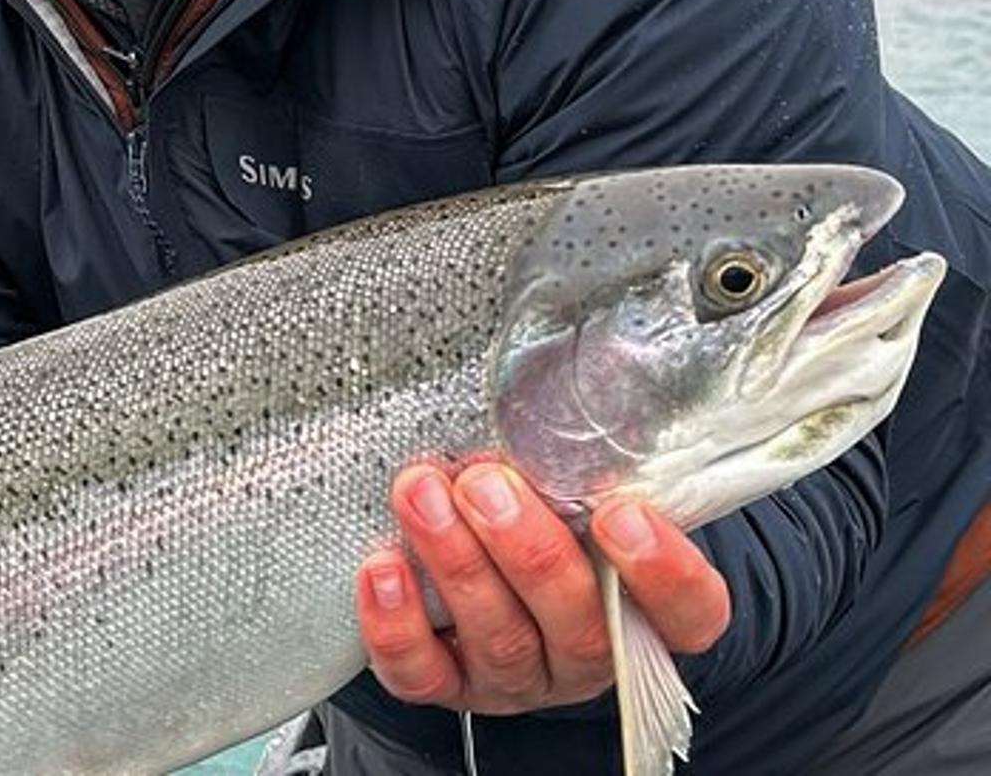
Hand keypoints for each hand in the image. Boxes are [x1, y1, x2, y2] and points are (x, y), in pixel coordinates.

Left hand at [355, 463, 729, 714]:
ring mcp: (518, 678)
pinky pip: (423, 674)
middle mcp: (586, 654)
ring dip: (456, 563)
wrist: (484, 575)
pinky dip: (396, 624)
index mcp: (644, 610)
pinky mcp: (449, 686)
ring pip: (500, 641)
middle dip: (527, 549)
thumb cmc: (547, 516)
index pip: (689, 613)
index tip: (620, 514)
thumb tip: (561, 387)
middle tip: (485, 483)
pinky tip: (382, 567)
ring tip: (421, 494)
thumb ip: (585, 464)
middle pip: (577, 624)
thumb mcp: (580, 490)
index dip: (663, 573)